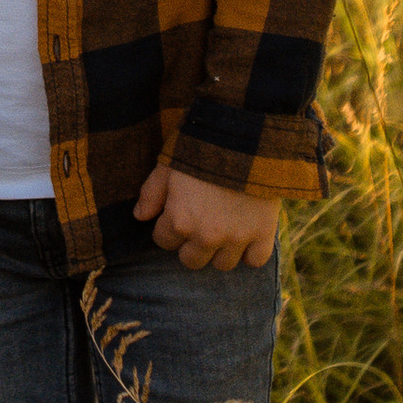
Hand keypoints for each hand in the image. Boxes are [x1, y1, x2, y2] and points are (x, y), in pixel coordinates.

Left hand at [133, 161, 281, 270]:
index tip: (177, 213)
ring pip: (222, 265)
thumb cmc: (200, 148)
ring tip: (223, 230)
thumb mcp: (168, 166)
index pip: (163, 241)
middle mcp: (206, 236)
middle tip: (199, 224)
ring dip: (220, 251)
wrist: (246, 137)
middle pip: (191, 261)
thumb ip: (151, 193)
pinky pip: (255, 261)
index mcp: (179, 220)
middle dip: (191, 245)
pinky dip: (250, 252)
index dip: (168, 227)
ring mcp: (236, 238)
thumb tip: (140, 216)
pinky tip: (246, 236)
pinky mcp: (263, 233)